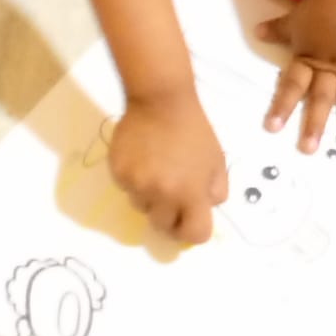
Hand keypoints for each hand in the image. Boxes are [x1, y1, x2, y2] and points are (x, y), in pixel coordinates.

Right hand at [108, 89, 227, 244]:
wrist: (161, 100)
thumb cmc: (193, 130)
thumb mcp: (217, 160)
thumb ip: (215, 191)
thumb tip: (205, 208)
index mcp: (191, 193)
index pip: (195, 235)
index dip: (193, 231)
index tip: (189, 221)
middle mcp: (163, 195)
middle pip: (163, 226)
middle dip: (169, 216)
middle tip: (170, 195)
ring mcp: (138, 185)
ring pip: (142, 207)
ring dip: (149, 197)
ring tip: (155, 170)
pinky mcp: (119, 173)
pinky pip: (127, 189)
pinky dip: (134, 181)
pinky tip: (141, 159)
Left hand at [257, 0, 335, 153]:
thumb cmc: (319, 6)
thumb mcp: (293, 19)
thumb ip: (276, 30)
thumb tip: (256, 32)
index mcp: (308, 59)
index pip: (292, 85)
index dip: (281, 105)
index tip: (272, 127)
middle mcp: (329, 68)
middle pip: (321, 98)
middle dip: (314, 124)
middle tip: (308, 149)